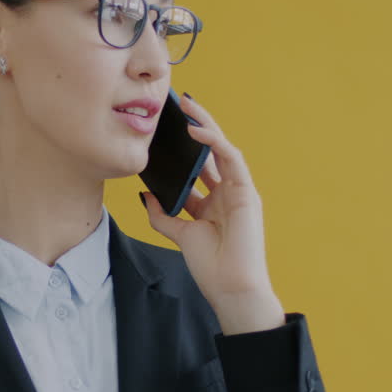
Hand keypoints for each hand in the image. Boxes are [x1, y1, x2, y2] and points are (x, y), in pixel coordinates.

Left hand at [139, 94, 285, 333]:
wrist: (231, 287)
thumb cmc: (211, 266)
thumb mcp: (180, 234)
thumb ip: (163, 215)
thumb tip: (145, 194)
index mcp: (213, 204)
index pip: (198, 168)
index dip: (185, 148)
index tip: (167, 129)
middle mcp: (227, 193)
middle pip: (211, 153)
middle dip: (197, 127)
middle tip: (180, 105)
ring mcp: (238, 191)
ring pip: (222, 148)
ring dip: (206, 125)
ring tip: (188, 105)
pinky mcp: (246, 191)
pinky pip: (231, 158)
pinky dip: (214, 142)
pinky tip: (196, 130)